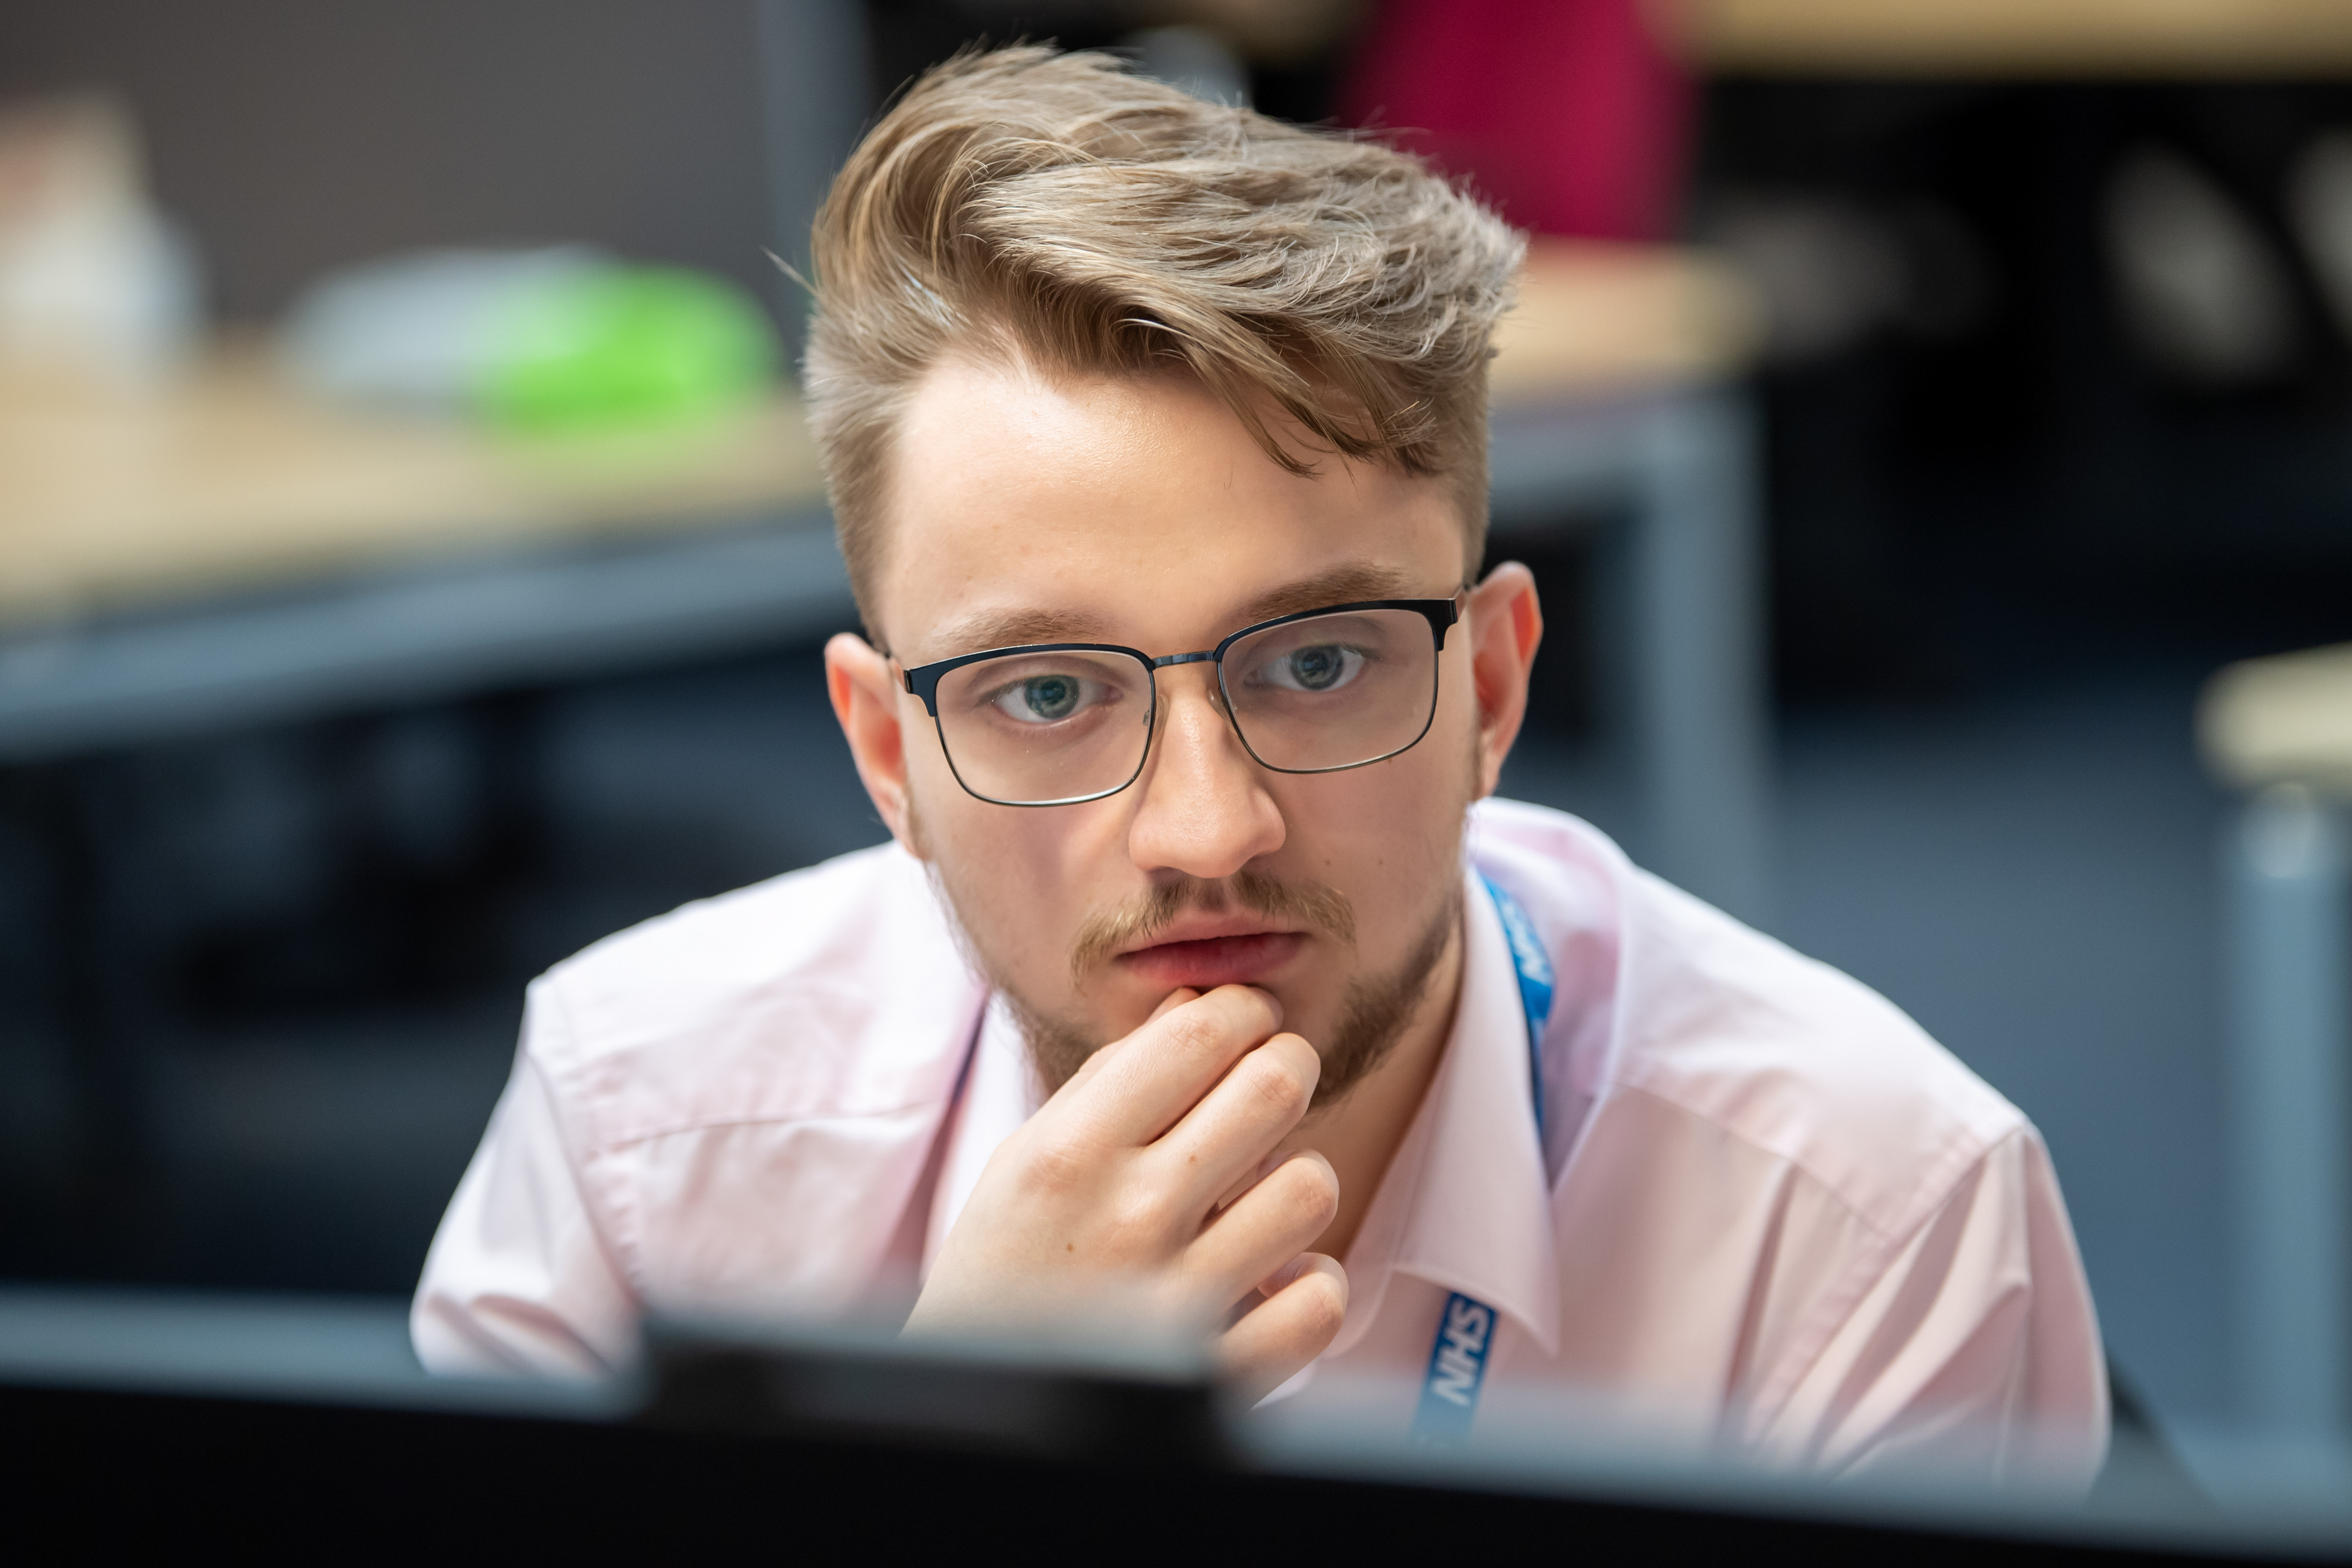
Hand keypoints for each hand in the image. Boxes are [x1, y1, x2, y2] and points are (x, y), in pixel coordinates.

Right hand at [904, 984, 1346, 1402]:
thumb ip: (1110, 1082)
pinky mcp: (1225, 1374)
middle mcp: (1130, 1216)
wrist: (970, 1413)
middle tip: (1267, 1081)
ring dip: (1293, 1179)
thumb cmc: (1000, 1273)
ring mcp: (1182, 1300)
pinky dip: (1306, 1284)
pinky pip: (1321, 1297)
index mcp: (1069, 1154)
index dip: (1241, 1011)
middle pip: (1275, 1087)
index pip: (1198, 1033)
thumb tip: (1197, 1002)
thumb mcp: (1024, 1163)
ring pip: (1312, 1185)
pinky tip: (1267, 1278)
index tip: (1242, 1022)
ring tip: (1256, 1194)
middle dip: (1284, 1067)